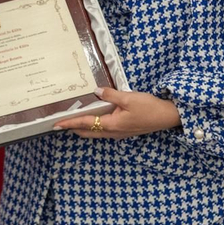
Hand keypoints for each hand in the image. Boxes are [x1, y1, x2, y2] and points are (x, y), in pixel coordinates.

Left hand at [54, 87, 180, 138]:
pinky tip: (94, 119)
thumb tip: (96, 91)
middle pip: (88, 132)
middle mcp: (113, 132)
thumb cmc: (149, 107)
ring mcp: (119, 133)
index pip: (86, 123)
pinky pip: (104, 131)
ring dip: (83, 128)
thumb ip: (110, 95)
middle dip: (73, 128)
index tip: (56, 125)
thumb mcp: (129, 98)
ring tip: (73, 122)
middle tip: (60, 125)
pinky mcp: (124, 130)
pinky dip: (94, 126)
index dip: (70, 123)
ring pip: (96, 133)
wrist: (167, 117)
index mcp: (111, 125)